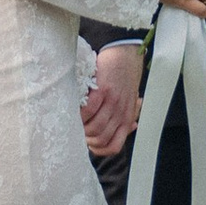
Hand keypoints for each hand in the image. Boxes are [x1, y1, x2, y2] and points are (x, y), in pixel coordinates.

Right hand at [81, 41, 142, 157]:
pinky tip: (74, 107)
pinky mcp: (104, 90)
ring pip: (95, 128)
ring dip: (81, 127)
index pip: (113, 147)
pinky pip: (90, 110)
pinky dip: (80, 112)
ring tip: (74, 119)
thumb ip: (129, 115)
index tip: (88, 142)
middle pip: (100, 139)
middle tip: (78, 129)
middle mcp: (121, 114)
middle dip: (86, 138)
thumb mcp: (131, 99)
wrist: (126, 54)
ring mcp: (113, 103)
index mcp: (126, 119)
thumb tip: (132, 128)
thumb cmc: (125, 78)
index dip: (98, 149)